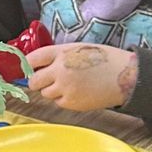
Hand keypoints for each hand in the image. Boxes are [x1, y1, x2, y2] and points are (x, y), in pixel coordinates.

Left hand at [24, 42, 139, 113]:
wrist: (125, 75)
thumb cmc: (104, 60)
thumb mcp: (78, 48)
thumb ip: (58, 55)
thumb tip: (39, 65)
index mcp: (61, 53)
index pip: (32, 59)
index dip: (27, 65)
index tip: (28, 68)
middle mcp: (60, 70)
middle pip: (33, 81)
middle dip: (38, 81)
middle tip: (48, 79)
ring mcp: (65, 88)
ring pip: (45, 93)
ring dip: (52, 90)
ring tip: (70, 84)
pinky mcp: (72, 102)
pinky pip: (58, 102)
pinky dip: (64, 99)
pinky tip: (78, 91)